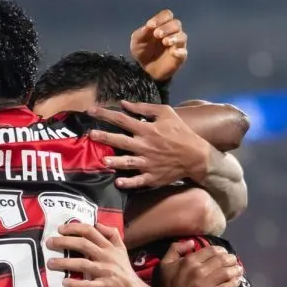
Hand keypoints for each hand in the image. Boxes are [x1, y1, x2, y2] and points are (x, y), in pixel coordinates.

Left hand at [46, 222, 151, 286]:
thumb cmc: (124, 270)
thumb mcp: (122, 249)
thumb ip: (112, 234)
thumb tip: (98, 223)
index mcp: (109, 247)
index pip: (90, 231)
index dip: (74, 228)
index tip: (60, 229)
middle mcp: (106, 257)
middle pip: (83, 245)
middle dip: (64, 242)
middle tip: (49, 242)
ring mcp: (105, 272)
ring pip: (83, 264)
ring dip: (64, 263)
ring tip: (50, 263)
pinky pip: (88, 285)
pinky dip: (76, 283)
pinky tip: (64, 282)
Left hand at [89, 100, 211, 188]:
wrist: (196, 156)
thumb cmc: (180, 132)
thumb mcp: (166, 113)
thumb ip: (144, 108)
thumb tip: (124, 103)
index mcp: (147, 129)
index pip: (122, 119)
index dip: (105, 114)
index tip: (90, 111)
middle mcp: (145, 145)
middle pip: (121, 140)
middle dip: (105, 137)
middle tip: (90, 134)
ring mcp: (148, 162)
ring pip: (128, 162)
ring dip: (115, 161)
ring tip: (103, 160)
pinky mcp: (152, 176)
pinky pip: (138, 180)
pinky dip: (129, 182)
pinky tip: (118, 182)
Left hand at [129, 9, 187, 81]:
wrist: (145, 70)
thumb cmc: (142, 51)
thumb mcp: (137, 42)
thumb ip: (141, 33)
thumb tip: (148, 26)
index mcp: (162, 25)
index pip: (167, 15)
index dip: (160, 18)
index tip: (150, 25)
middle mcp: (173, 32)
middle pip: (176, 24)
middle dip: (166, 27)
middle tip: (157, 34)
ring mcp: (178, 44)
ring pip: (182, 36)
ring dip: (174, 37)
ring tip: (165, 42)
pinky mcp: (180, 57)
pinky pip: (183, 52)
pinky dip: (180, 51)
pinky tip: (173, 53)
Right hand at [158, 241, 242, 286]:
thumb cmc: (166, 284)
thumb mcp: (165, 263)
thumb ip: (176, 249)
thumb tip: (192, 242)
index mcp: (189, 261)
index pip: (211, 251)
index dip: (220, 250)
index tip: (224, 252)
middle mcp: (199, 271)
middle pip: (221, 261)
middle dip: (231, 259)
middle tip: (234, 260)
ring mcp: (205, 285)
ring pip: (226, 273)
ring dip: (236, 270)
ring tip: (239, 269)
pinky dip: (234, 283)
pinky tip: (237, 281)